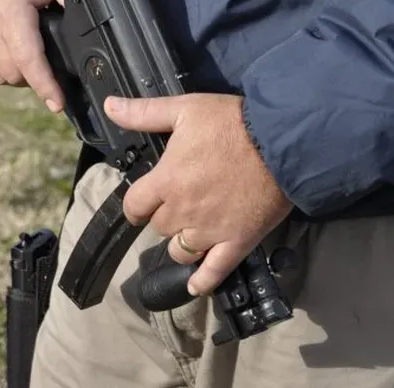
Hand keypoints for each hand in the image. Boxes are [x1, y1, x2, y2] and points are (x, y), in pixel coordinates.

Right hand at [0, 0, 79, 111]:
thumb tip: (89, 15)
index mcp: (11, 12)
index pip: (29, 60)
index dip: (45, 86)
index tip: (58, 105)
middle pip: (14, 74)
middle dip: (36, 80)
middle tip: (55, 71)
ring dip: (19, 76)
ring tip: (35, 63)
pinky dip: (3, 69)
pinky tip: (16, 55)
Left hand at [104, 93, 293, 295]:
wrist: (282, 141)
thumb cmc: (232, 123)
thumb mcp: (184, 109)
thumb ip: (143, 113)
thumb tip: (110, 106)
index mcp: (166, 181)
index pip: (134, 206)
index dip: (136, 205)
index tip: (141, 203)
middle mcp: (182, 211)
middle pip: (158, 227)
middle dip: (162, 218)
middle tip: (176, 205)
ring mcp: (210, 230)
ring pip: (180, 251)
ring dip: (180, 243)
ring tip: (188, 232)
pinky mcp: (237, 242)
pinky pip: (215, 271)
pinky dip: (202, 281)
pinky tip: (194, 287)